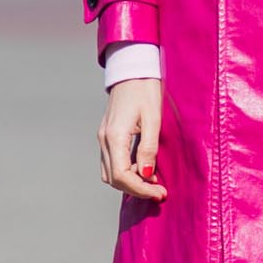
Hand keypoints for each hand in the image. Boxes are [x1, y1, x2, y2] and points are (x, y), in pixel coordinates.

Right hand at [98, 77, 165, 201]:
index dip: (140, 189)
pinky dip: (126, 172)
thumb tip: (146, 174)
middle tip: (159, 192)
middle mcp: (104, 139)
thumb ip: (148, 148)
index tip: (159, 193)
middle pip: (113, 179)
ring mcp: (103, 137)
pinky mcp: (107, 135)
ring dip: (130, 182)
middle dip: (136, 189)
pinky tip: (144, 169)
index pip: (121, 176)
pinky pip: (112, 162)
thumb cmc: (145, 90)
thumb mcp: (153, 119)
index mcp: (114, 136)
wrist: (132, 70)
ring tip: (153, 182)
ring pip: (110, 173)